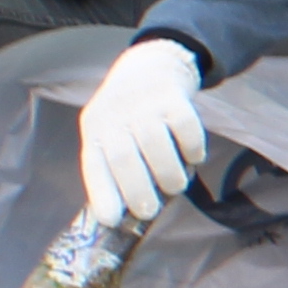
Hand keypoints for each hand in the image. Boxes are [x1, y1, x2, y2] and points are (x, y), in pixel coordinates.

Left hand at [78, 37, 208, 226]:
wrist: (149, 66)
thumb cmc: (128, 115)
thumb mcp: (110, 135)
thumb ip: (115, 168)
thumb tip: (126, 214)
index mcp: (95, 131)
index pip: (94, 166)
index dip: (103, 195)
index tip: (113, 221)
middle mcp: (115, 115)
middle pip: (124, 158)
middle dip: (138, 191)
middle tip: (150, 211)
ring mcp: (144, 104)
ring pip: (155, 144)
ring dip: (168, 174)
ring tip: (175, 187)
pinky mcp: (173, 96)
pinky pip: (185, 127)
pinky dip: (192, 149)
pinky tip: (193, 158)